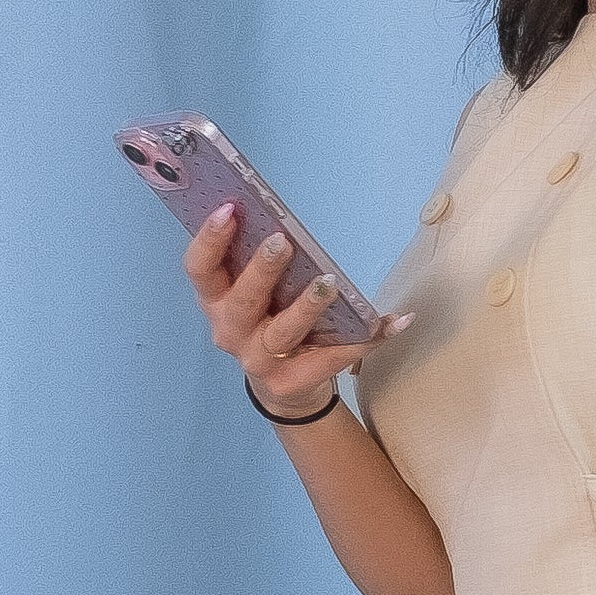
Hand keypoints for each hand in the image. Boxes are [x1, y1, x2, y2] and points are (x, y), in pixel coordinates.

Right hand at [182, 208, 408, 418]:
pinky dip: (364, 340)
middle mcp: (229, 331)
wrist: (284, 385)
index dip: (210, 240)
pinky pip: (329, 359)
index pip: (200, 269)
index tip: (229, 209)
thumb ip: (262, 259)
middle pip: (240, 302)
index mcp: (216, 300)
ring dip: (307, 306)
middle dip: (261, 270)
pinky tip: (396, 321)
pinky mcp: (289, 382)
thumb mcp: (258, 290)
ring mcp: (257, 360)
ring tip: (329, 283)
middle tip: (282, 241)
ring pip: (282, 333)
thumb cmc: (271, 318)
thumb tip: (282, 216)